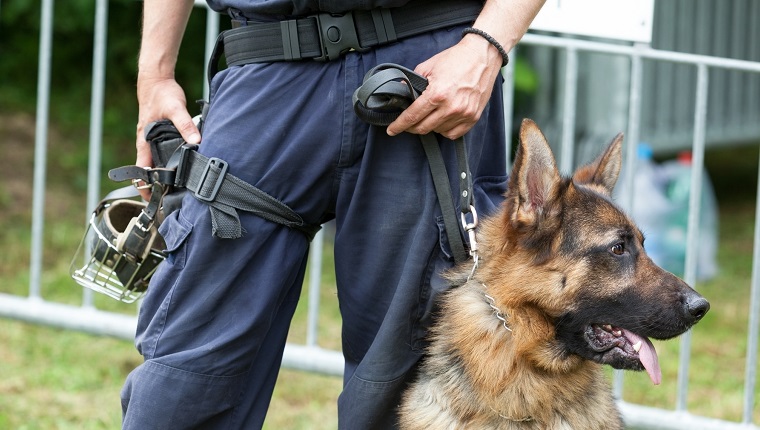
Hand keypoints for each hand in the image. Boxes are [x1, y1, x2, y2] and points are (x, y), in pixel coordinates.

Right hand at [135, 76, 199, 198]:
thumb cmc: (162, 93)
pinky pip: (162, 153)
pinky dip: (169, 163)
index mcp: (144, 141)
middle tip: (170, 200)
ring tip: (178, 190)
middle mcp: (146, 143)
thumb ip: (186, 125)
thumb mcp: (176, 108)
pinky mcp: (159, 135)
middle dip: (156, 186)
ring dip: (164, 176)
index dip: (145, 186)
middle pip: (148, 171)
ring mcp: (151, 139)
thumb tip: (197, 142)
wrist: (156, 79)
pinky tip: (182, 168)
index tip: (155, 199)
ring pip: (156, 163)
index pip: (140, 171)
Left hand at [386, 34, 502, 139]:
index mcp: (437, 94)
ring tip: (430, 115)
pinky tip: (442, 121)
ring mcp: (463, 114)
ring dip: (430, 126)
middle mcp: (450, 107)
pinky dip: (445, 130)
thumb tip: (401, 92)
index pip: (412, 116)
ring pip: (438, 131)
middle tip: (408, 123)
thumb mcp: (428, 66)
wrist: (482, 55)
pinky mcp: (473, 117)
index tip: (392, 130)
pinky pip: (453, 134)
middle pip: (423, 128)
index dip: (399, 125)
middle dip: (412, 127)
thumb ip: (413, 82)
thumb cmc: (456, 59)